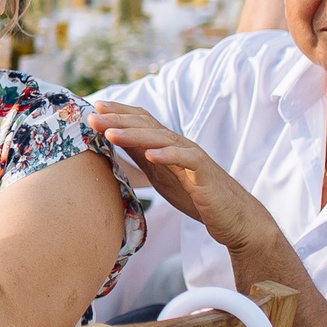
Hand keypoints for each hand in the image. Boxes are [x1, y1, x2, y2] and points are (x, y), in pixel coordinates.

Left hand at [90, 101, 273, 254]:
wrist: (234, 218)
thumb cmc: (196, 196)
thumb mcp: (161, 175)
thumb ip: (142, 159)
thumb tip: (115, 143)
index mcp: (168, 146)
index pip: (141, 122)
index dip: (119, 114)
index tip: (94, 108)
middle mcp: (179, 146)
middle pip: (146, 127)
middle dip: (118, 120)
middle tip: (92, 117)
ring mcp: (193, 158)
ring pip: (162, 140)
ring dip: (135, 135)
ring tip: (111, 133)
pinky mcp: (205, 175)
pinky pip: (187, 160)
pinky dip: (168, 156)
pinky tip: (150, 156)